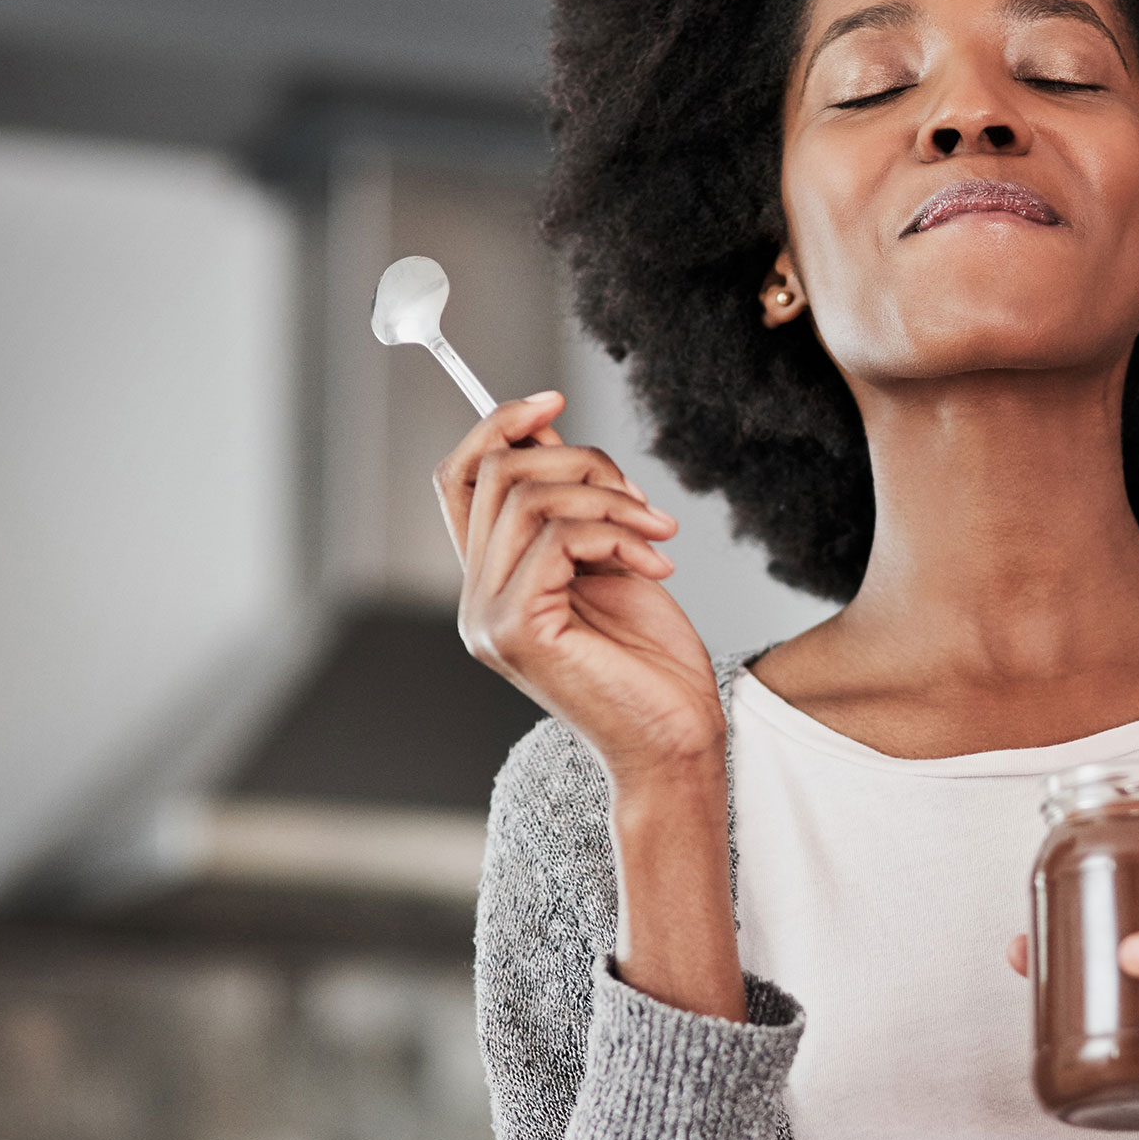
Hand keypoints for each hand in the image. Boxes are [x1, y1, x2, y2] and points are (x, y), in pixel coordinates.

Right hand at [438, 391, 720, 781]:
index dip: (499, 424)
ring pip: (530, 498)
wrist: (677, 740)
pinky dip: (617, 534)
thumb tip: (547, 426)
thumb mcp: (611, 559)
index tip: (555, 398)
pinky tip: (657, 565)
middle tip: (641, 500)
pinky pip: (557, 538)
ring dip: (611, 501)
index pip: (461, 478)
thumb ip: (573, 505)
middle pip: (499, 472)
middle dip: (581, 461)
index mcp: (493, 579)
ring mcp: (488, 617)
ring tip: (659, 536)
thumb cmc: (653, 663)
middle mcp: (477, 598)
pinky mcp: (516, 630)